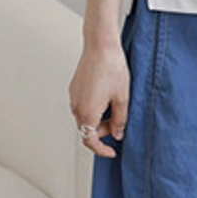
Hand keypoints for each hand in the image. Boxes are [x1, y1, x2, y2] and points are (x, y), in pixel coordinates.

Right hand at [69, 41, 129, 158]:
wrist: (101, 46)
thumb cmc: (112, 68)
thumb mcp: (122, 98)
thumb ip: (120, 120)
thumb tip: (117, 134)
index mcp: (87, 113)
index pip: (90, 141)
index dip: (102, 150)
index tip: (112, 151)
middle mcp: (76, 106)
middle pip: (88, 129)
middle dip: (104, 131)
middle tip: (120, 123)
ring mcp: (74, 96)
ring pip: (85, 117)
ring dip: (99, 119)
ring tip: (116, 105)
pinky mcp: (75, 88)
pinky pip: (83, 105)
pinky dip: (95, 108)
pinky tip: (107, 96)